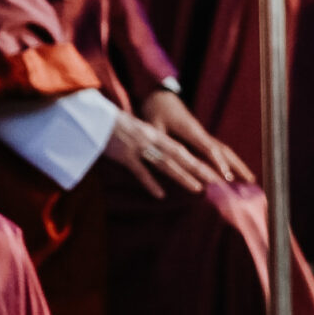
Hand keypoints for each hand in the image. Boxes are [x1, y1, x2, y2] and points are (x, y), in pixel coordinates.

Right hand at [105, 106, 220, 197]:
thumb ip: (155, 144)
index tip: (215, 173)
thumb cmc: (118, 128)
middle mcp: (153, 140)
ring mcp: (140, 148)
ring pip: (165, 164)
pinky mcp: (125, 155)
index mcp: (158, 135)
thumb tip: (171, 158)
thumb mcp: (141, 133)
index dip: (200, 161)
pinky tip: (160, 195)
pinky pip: (140, 171)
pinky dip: (150, 182)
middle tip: (217, 182)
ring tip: (198, 189)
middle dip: (199, 170)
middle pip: (180, 157)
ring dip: (182, 176)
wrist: (96, 119)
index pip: (183, 150)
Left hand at [141, 89, 251, 184]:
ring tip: (250, 179)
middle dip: (238, 165)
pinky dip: (228, 162)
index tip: (227, 177)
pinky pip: (218, 151)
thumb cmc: (155, 110)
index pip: (209, 148)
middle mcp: (201, 132)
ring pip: (224, 150)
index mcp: (190, 129)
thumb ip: (158, 142)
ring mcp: (203, 134)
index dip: (218, 163)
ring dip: (237, 164)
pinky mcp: (201, 137)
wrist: (161, 96)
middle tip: (251, 181)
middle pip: (224, 150)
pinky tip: (232, 173)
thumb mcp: (153, 125)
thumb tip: (160, 159)